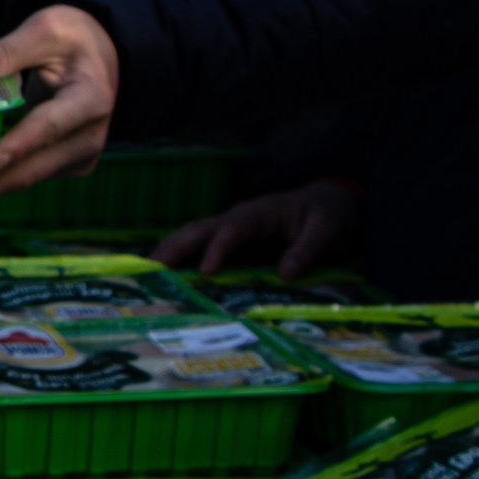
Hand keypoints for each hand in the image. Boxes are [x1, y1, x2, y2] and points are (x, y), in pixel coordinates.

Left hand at [0, 6, 119, 196]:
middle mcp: (90, 135)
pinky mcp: (67, 164)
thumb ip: (2, 54)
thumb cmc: (69, 39)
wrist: (97, 56)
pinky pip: (28, 174)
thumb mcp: (40, 31)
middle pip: (35, 165)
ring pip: (28, 177)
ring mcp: (80, 155)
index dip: (21, 144)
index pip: (51, 125)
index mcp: (91, 98)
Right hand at [153, 183, 361, 277]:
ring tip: (149, 272)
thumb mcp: (327, 231)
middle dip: (175, 247)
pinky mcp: (234, 239)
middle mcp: (239, 217)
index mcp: (260, 213)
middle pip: (200, 228)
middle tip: (152, 269)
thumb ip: (308, 250)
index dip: (217, 249)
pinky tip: (168, 272)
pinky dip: (182, 255)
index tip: (207, 272)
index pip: (231, 229)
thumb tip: (287, 274)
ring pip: (194, 233)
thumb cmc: (329, 216)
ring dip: (171, 250)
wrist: (330, 204)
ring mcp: (233, 226)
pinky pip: (202, 244)